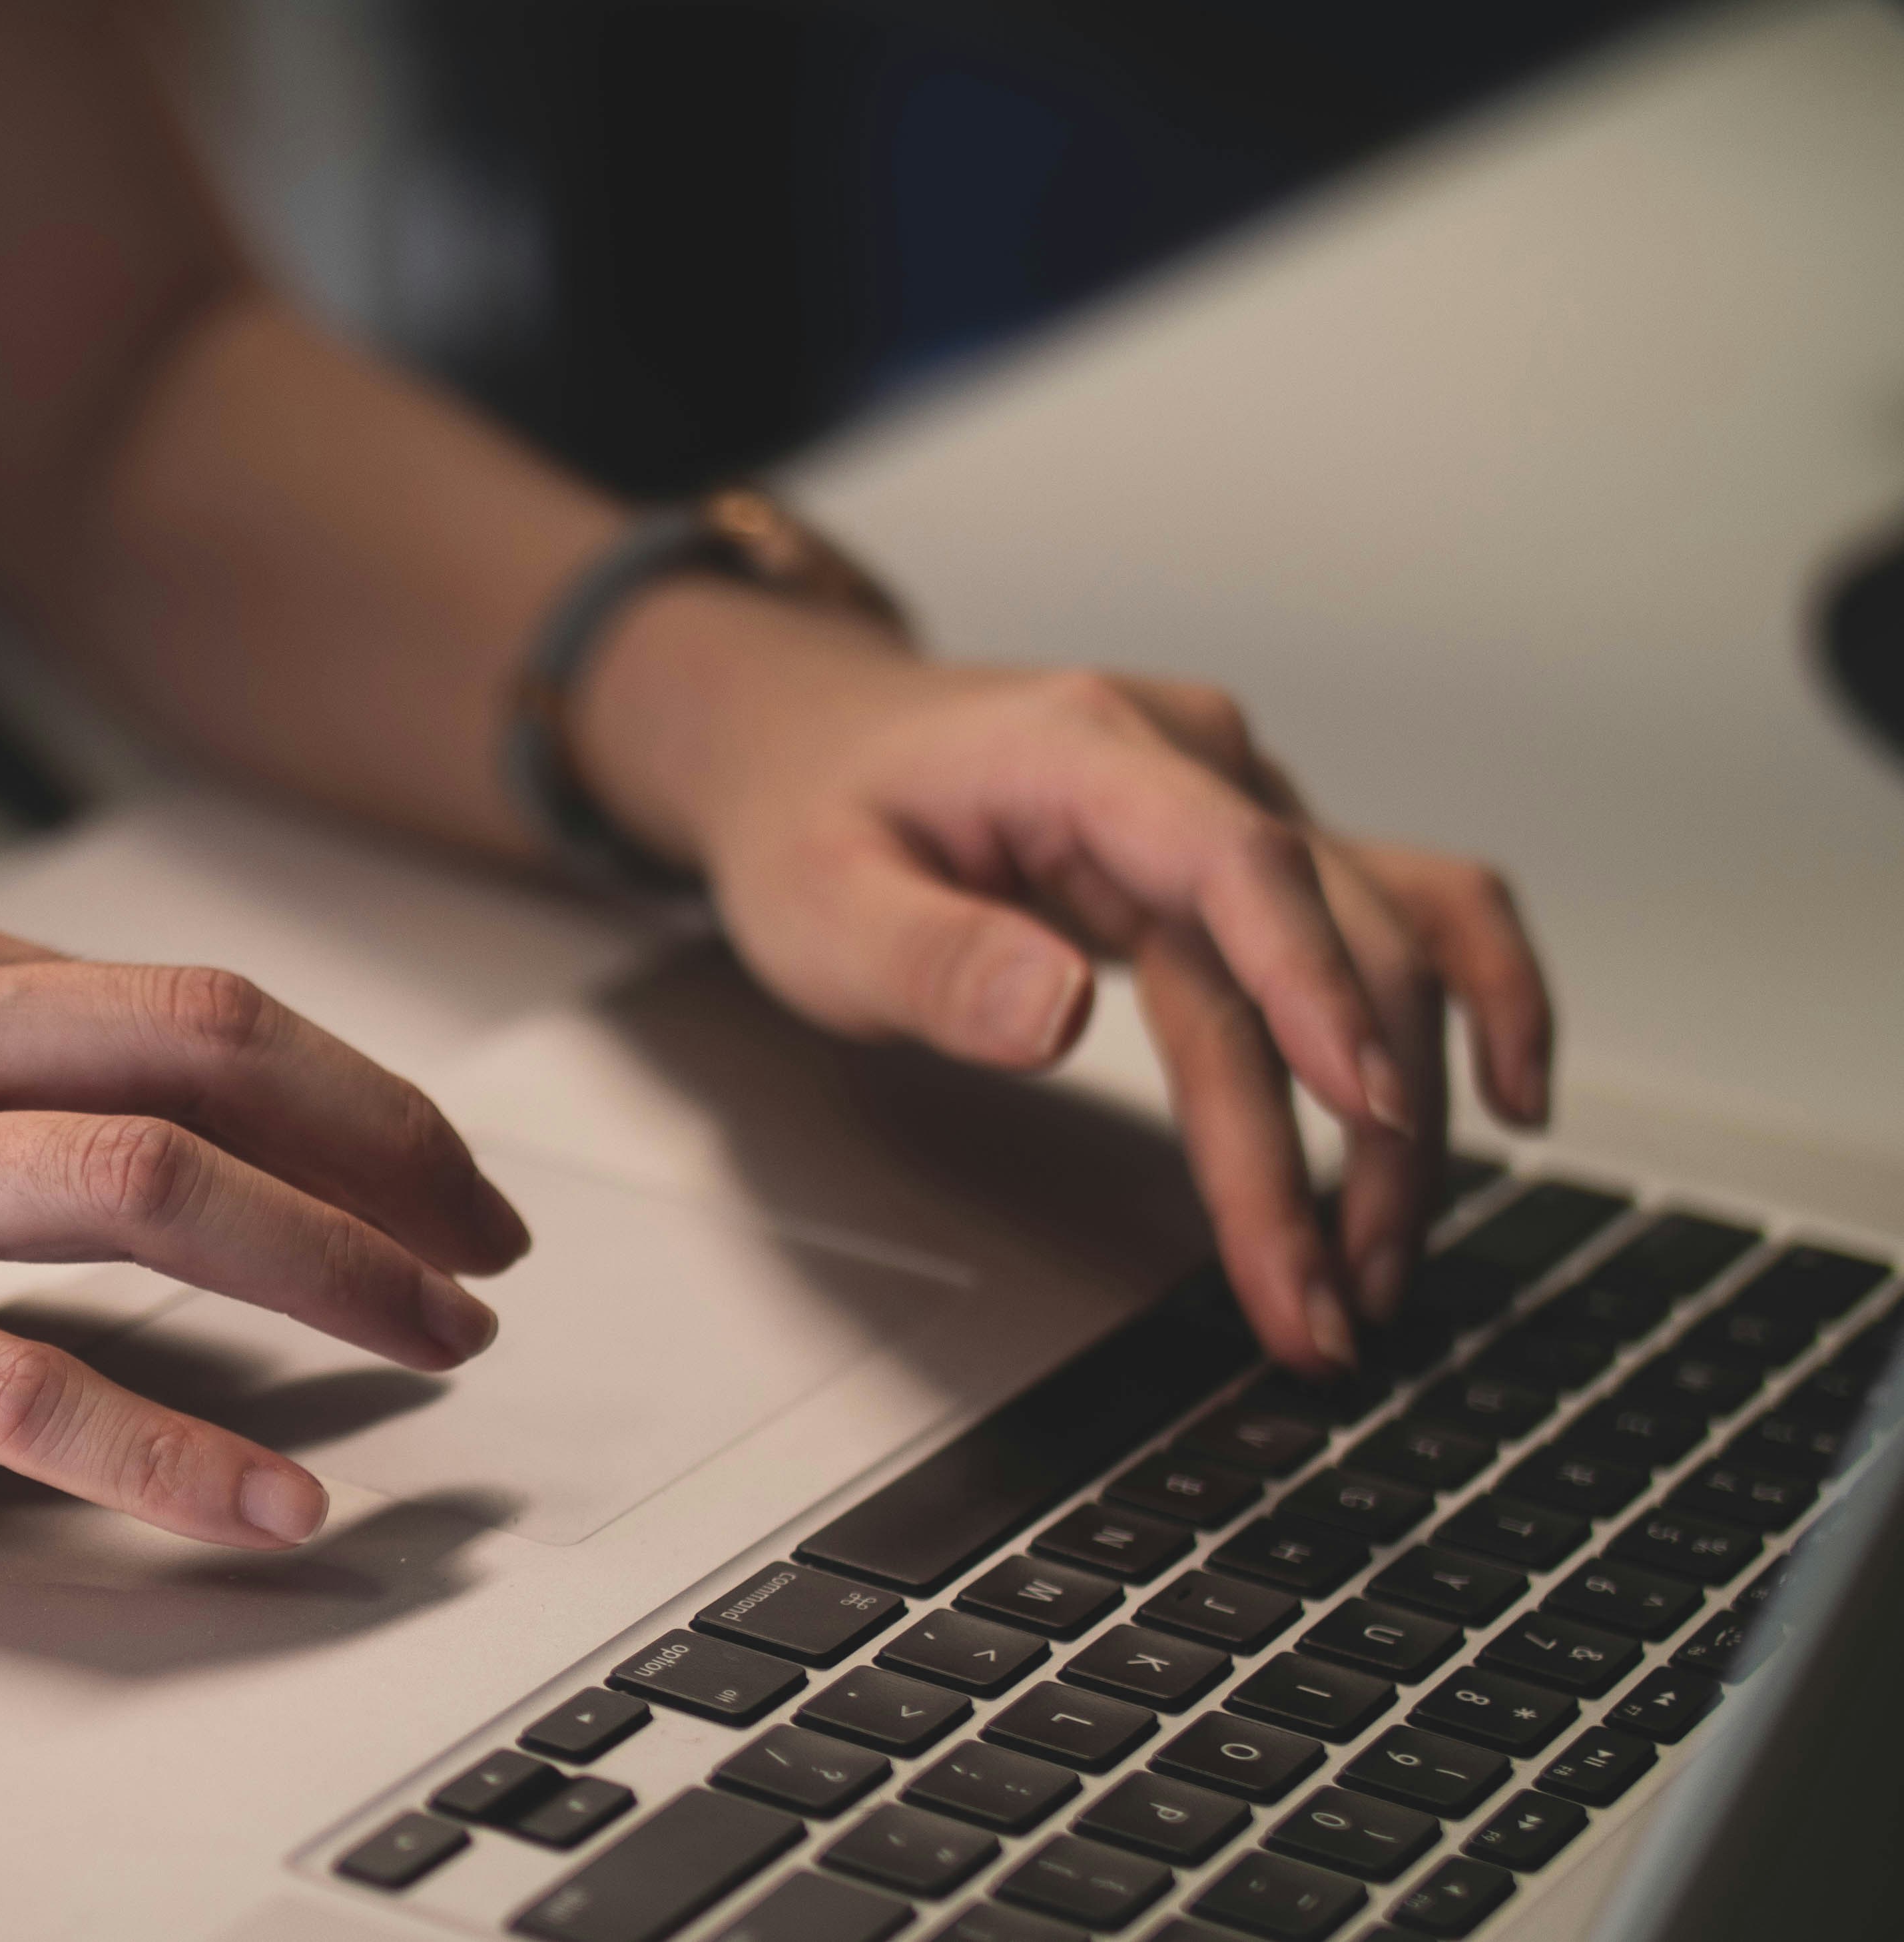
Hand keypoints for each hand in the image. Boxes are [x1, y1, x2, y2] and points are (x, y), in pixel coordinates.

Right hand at [0, 870, 525, 1547]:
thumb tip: (172, 1111)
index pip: (186, 998)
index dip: (352, 1091)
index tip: (440, 1177)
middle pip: (207, 1054)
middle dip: (390, 1158)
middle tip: (484, 1259)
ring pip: (149, 1189)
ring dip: (330, 1274)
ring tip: (432, 1352)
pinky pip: (22, 1383)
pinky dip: (172, 1447)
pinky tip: (265, 1501)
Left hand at [584, 591, 1552, 1373]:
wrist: (811, 741)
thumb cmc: (812, 817)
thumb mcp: (817, 903)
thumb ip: (933, 960)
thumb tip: (1059, 1013)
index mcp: (1083, 752)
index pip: (1239, 865)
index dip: (1313, 989)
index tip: (1364, 1111)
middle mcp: (1190, 763)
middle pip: (1325, 941)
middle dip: (1349, 1134)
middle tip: (1335, 1298)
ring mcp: (1239, 802)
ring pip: (1389, 944)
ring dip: (1410, 1110)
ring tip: (1381, 1267)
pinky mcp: (1255, 856)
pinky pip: (1402, 914)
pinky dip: (1475, 996)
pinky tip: (1512, 1098)